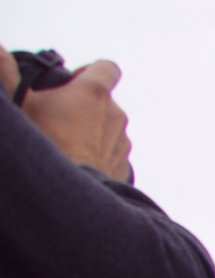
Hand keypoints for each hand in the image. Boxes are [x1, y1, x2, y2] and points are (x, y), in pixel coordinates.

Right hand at [3, 51, 132, 181]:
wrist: (69, 193)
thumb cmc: (45, 143)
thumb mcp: (20, 103)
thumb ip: (7, 73)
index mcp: (94, 92)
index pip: (108, 68)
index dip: (93, 70)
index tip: (75, 80)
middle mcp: (116, 114)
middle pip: (104, 100)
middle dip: (85, 104)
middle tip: (58, 115)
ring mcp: (123, 141)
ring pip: (109, 127)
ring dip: (93, 130)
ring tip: (66, 141)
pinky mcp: (124, 165)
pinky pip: (111, 153)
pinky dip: (98, 154)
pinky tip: (78, 161)